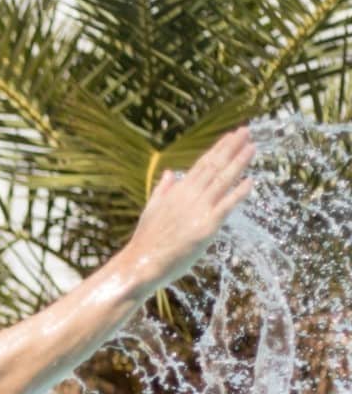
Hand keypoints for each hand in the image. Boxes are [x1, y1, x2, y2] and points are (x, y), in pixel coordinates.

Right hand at [124, 127, 254, 284]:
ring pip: (222, 181)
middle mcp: (189, 196)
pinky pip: (227, 205)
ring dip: (239, 163)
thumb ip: (163, 190)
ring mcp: (199, 210)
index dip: (218, 149)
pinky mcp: (207, 226)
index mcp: (176, 191)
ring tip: (252, 147)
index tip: (230, 136)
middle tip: (246, 132)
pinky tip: (251, 181)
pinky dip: (239, 192)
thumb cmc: (146, 240)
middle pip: (214, 166)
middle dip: (232, 148)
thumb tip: (169, 173)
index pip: (201, 164)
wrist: (141, 262)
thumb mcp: (151, 209)